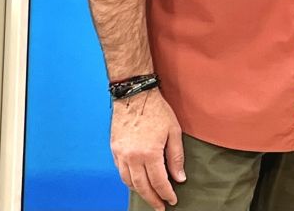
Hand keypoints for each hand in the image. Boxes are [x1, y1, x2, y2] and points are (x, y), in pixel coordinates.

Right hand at [110, 88, 185, 209]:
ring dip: (140, 191)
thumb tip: (179, 178)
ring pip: (128, 182)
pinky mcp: (114, 149)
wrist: (135, 95)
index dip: (166, 194)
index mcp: (149, 153)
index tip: (172, 201)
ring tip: (150, 196)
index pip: (158, 182)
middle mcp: (132, 157)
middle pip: (142, 186)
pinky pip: (121, 171)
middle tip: (160, 206)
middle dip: (152, 198)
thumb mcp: (173, 131)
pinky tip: (137, 181)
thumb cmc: (157, 111)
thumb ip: (176, 157)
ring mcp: (121, 154)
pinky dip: (129, 180)